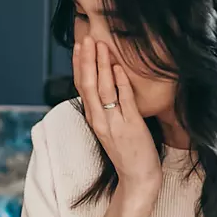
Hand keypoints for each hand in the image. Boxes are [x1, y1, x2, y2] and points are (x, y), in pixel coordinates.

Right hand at [74, 37, 161, 195]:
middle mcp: (99, 119)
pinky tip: (116, 68)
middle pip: (88, 85)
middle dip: (87, 60)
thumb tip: (104, 86)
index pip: (81, 87)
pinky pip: (124, 100)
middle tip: (86, 39)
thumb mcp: (110, 128)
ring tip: (101, 46)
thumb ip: (106, 109)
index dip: (79, 65)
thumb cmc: (126, 152)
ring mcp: (114, 123)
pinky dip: (119, 82)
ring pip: (103, 89)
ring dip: (101, 65)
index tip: (79, 47)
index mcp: (93, 118)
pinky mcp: (131, 126)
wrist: (137, 177)